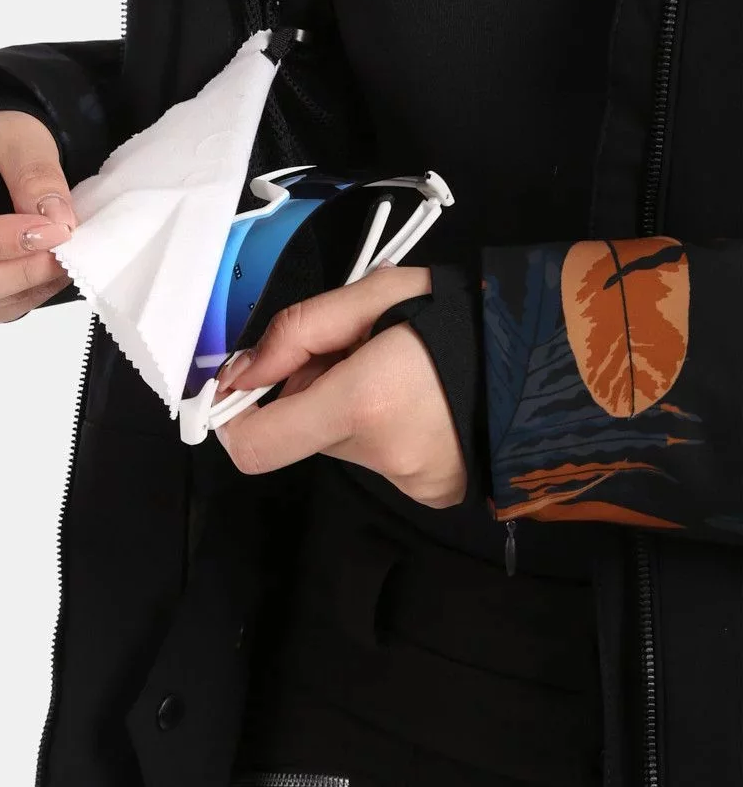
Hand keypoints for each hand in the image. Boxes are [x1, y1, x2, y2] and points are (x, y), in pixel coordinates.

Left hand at [214, 266, 466, 508]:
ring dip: (350, 412)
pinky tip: (424, 403)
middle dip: (312, 394)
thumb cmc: (457, 314)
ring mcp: (411, 483)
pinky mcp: (433, 494)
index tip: (247, 388)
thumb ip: (296, 332)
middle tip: (358, 354)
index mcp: (363, 403)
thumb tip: (239, 375)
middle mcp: (382, 456)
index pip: (256, 446)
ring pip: (342, 445)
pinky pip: (380, 461)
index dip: (235, 418)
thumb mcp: (374, 292)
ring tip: (401, 375)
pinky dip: (385, 433)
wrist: (550, 355)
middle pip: (302, 433)